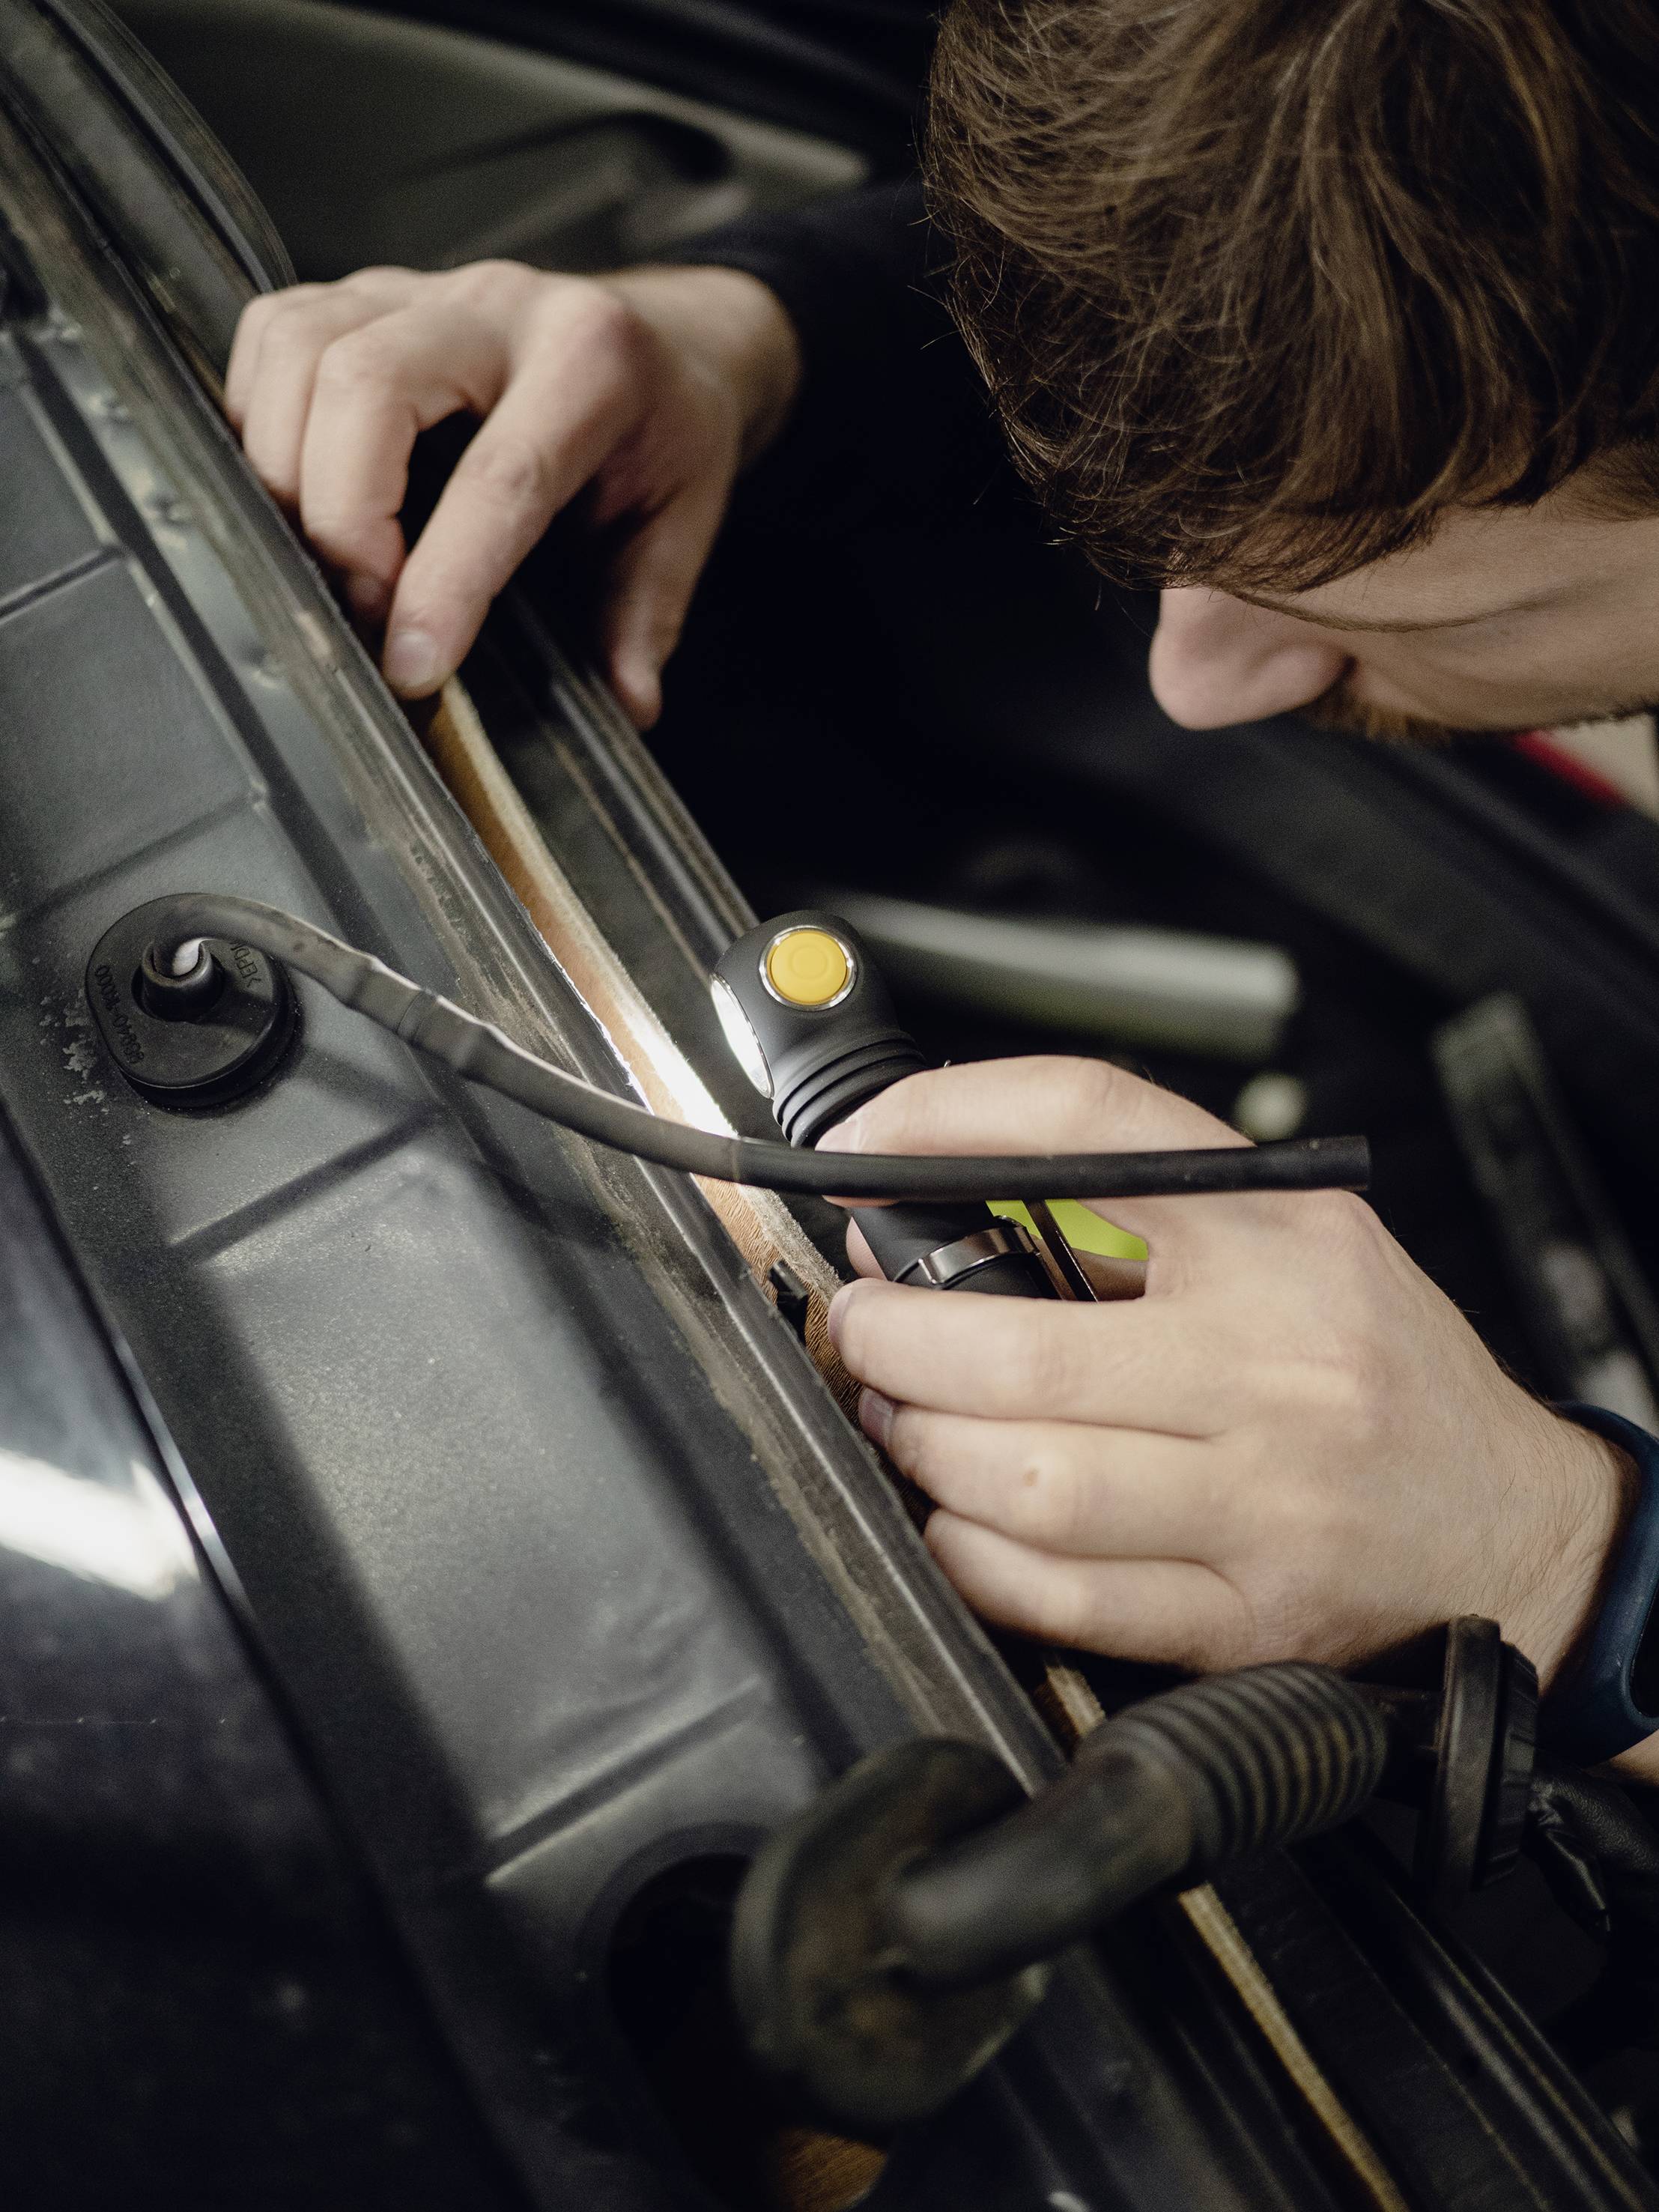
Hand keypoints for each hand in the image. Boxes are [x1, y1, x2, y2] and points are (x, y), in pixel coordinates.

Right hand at [224, 260, 800, 723]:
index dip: (443, 581)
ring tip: (327, 562)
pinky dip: (258, 422)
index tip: (411, 667)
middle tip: (364, 612)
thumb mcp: (683, 524)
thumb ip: (646, 614)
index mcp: (592, 363)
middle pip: (364, 384)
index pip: (499, 476)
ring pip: (298, 348)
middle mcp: (496, 307)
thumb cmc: (666, 434)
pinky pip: (269, 334)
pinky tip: (295, 494)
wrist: (664, 339)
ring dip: (285, 471)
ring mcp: (417, 287)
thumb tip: (627, 704)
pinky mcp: (360, 293)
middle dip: (342, 518)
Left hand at [822, 1057, 1635, 1719]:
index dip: (948, 1121)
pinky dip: (971, 1556)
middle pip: (1021, 1347)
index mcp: (1286, 1243)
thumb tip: (941, 1178)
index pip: (1093, 1127)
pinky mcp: (1243, 1617)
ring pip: (1026, 1480)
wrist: (1512, 1524)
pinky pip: (1060, 1596)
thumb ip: (1144, 1198)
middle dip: (894, 1336)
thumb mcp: (1298, 1238)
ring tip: (901, 1419)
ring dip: (920, 1448)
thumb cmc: (1382, 1370)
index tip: (863, 1150)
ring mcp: (1263, 1505)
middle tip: (865, 1325)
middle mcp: (1280, 1367)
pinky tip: (955, 1517)